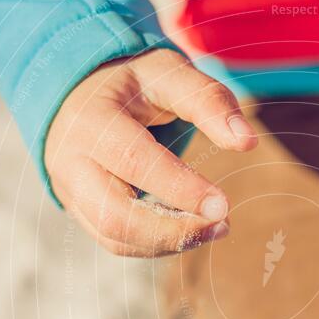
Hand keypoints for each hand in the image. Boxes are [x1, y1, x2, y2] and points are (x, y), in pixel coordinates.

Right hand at [45, 48, 256, 256]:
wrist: (80, 95)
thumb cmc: (135, 85)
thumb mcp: (168, 74)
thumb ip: (208, 100)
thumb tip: (248, 141)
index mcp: (90, 119)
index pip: (135, 163)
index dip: (181, 189)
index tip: (223, 205)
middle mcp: (70, 161)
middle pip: (115, 215)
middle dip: (174, 230)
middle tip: (223, 224)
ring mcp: (70, 191)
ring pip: (115, 237)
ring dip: (170, 242)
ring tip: (216, 228)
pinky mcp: (81, 211)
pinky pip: (116, 242)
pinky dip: (158, 244)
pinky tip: (191, 229)